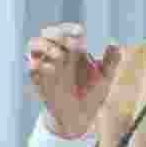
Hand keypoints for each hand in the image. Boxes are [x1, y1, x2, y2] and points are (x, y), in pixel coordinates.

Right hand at [26, 23, 120, 137]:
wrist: (80, 117)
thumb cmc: (93, 94)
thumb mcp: (105, 78)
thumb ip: (111, 61)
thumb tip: (113, 43)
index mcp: (74, 50)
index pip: (67, 31)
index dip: (70, 28)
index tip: (80, 33)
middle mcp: (57, 54)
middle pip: (48, 33)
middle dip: (57, 35)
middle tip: (71, 45)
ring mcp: (46, 66)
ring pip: (34, 46)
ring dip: (44, 47)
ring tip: (58, 55)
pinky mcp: (38, 81)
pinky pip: (31, 69)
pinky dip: (36, 66)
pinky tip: (45, 68)